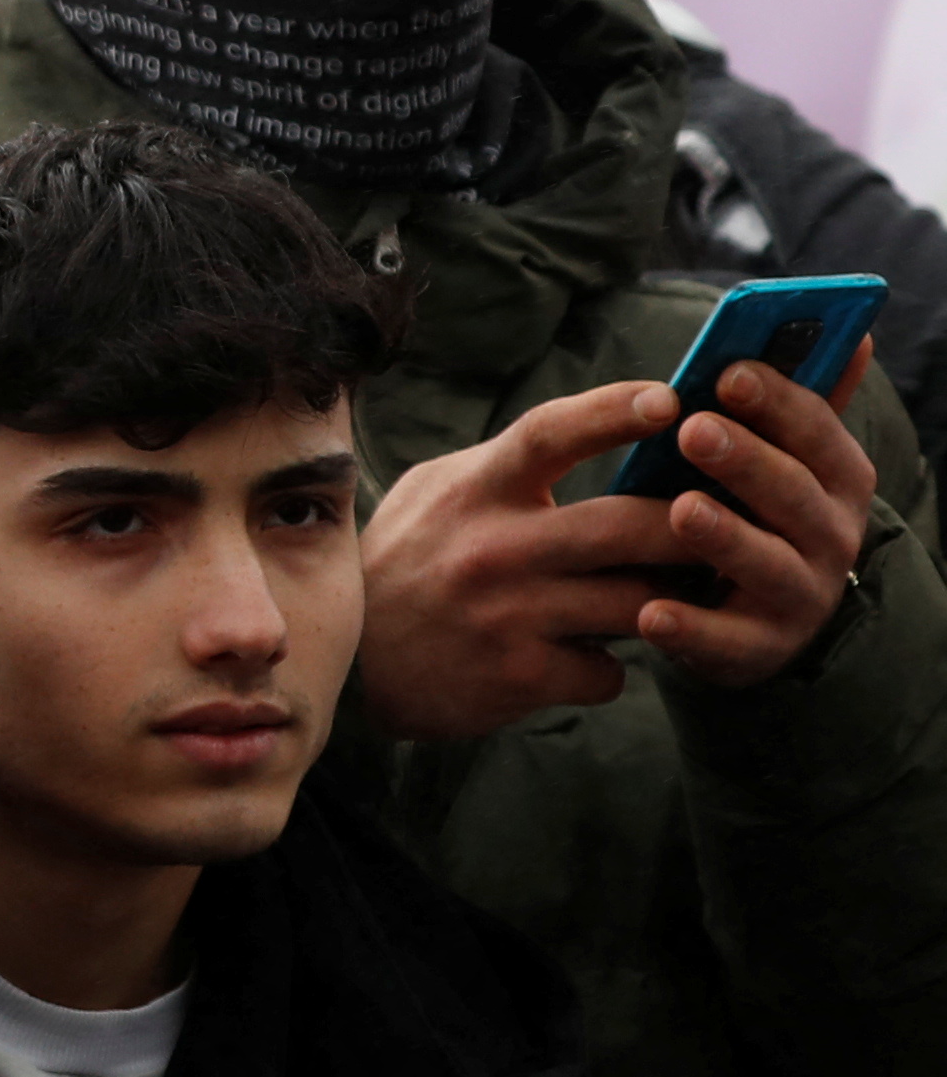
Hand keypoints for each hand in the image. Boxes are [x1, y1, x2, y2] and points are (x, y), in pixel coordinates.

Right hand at [358, 360, 879, 735]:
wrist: (346, 668)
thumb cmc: (404, 563)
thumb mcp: (435, 494)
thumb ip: (511, 464)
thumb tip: (612, 421)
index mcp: (474, 492)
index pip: (550, 435)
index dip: (615, 412)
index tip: (672, 400)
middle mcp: (492, 549)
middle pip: (633, 526)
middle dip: (697, 525)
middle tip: (731, 524)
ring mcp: (508, 616)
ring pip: (639, 601)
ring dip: (666, 600)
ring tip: (669, 595)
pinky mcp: (518, 677)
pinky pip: (607, 671)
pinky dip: (607, 667)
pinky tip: (584, 660)